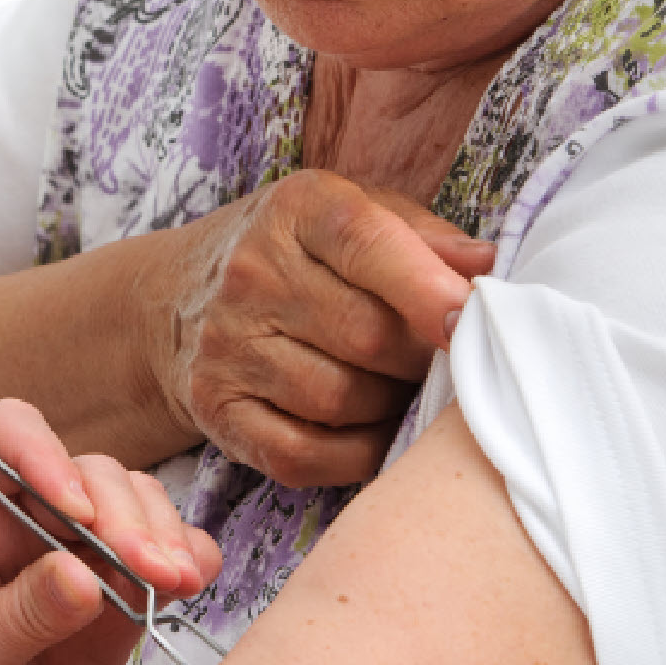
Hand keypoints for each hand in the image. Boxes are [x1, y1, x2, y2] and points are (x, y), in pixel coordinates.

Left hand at [0, 399, 219, 664]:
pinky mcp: (113, 606)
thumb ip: (20, 615)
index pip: (1, 438)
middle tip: (148, 568)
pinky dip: (186, 561)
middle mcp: (19, 524)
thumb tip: (83, 576)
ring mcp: (72, 561)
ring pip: (133, 509)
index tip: (75, 509)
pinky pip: (159, 563)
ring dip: (162, 536)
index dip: (42, 451)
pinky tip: (194, 580)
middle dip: (123, 514)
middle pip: (87, 474)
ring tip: (177, 581)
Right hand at [144, 170, 490, 488]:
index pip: (366, 242)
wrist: (178, 299)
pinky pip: (305, 453)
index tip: (468, 319)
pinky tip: (370, 430)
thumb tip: (487, 267)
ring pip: (339, 399)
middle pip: (366, 335)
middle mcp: (251, 274)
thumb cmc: (299, 254)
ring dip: (390, 406)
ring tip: (401, 389)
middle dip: (420, 358)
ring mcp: (227, 346)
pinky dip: (355, 453)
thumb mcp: (358, 213)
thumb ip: (425, 237)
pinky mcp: (218, 409)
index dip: (426, 287)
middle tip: (440, 361)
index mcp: (296, 210)